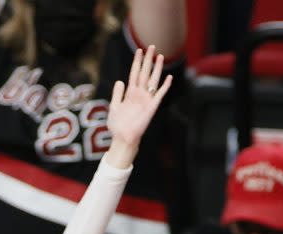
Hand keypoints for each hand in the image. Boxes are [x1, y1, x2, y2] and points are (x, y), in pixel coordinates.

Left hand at [105, 47, 172, 166]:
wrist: (123, 138)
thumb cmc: (117, 126)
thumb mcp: (114, 107)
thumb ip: (117, 94)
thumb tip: (119, 81)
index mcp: (130, 93)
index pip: (134, 73)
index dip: (137, 62)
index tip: (139, 50)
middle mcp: (139, 94)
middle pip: (145, 73)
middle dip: (148, 60)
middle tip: (152, 46)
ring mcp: (146, 100)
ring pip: (153, 80)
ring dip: (157, 69)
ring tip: (161, 56)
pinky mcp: (152, 107)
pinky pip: (159, 95)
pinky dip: (164, 86)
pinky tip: (169, 77)